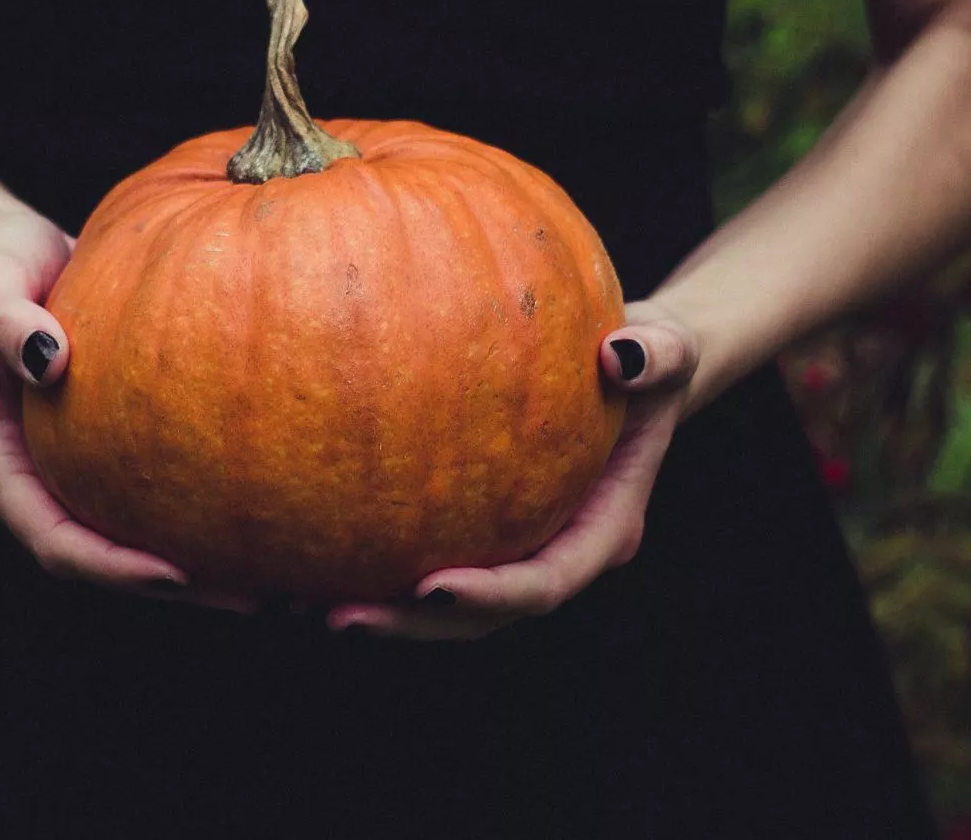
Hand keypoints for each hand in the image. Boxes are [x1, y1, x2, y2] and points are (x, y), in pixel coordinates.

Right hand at [0, 204, 256, 613]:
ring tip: (275, 576)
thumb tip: (49, 361)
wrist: (8, 247)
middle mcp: (32, 482)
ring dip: (196, 568)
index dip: (112, 568)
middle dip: (173, 587)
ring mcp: (67, 472)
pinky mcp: (102, 453)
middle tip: (256, 596)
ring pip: (129, 542)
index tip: (177, 573)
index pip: (54, 541)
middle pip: (100, 561)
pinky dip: (197, 516)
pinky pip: (151, 499)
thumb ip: (6, 318)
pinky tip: (262, 513)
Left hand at [323, 299, 698, 639]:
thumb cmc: (648, 353)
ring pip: (443, 601)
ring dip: (380, 609)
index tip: (432, 588)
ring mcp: (512, 545)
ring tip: (301, 601)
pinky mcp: (475, 526)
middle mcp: (553, 550)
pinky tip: (303, 551)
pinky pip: (419, 551)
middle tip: (340, 616)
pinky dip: (368, 560)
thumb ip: (658, 354)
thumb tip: (621, 356)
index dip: (491, 597)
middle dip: (413, 624)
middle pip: (481, 616)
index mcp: (602, 529)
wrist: (629, 364)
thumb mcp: (669, 345)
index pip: (545, 582)